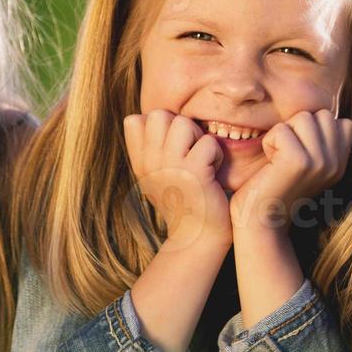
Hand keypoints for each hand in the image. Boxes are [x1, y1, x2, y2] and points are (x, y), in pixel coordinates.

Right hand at [123, 110, 231, 249]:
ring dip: (199, 138)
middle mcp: (149, 163)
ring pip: (183, 123)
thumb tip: (146, 116)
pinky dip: (216, 155)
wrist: (198, 236)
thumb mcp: (156, 173)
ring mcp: (168, 167)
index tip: (172, 149)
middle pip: (159, 115)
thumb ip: (149, 146)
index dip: (159, 126)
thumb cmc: (183, 201)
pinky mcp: (192, 173)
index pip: (134, 120)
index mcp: (139, 162)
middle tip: (190, 150)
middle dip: (181, 126)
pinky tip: (212, 173)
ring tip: (201, 160)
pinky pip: (208, 142)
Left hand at [228, 109, 351, 232]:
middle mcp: (335, 163)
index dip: (313, 129)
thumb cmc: (275, 187)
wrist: (260, 223)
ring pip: (303, 117)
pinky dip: (269, 142)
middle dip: (298, 128)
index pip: (339, 121)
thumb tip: (320, 112)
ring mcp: (320, 162)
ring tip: (278, 159)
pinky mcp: (299, 162)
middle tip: (286, 156)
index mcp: (340, 163)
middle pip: (321, 114)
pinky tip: (270, 164)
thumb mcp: (306, 163)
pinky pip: (282, 129)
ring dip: (283, 133)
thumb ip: (319, 140)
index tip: (299, 154)